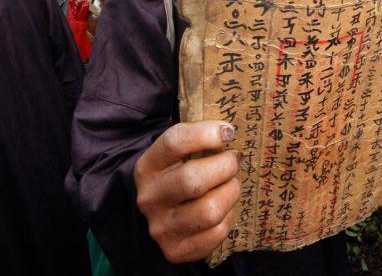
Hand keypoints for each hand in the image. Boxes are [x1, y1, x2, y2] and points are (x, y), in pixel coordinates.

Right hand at [135, 121, 240, 263]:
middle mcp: (150, 198)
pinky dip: (229, 217)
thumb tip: (228, 131)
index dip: (204, 134)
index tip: (228, 132)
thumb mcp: (177, 155)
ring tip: (231, 184)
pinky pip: (217, 232)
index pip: (173, 142)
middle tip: (234, 161)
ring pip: (210, 210)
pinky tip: (225, 208)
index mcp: (148, 167)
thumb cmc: (178, 175)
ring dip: (231, 192)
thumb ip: (197, 140)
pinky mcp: (176, 250)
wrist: (161, 215)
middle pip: (193, 179)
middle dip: (225, 166)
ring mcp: (161, 227)